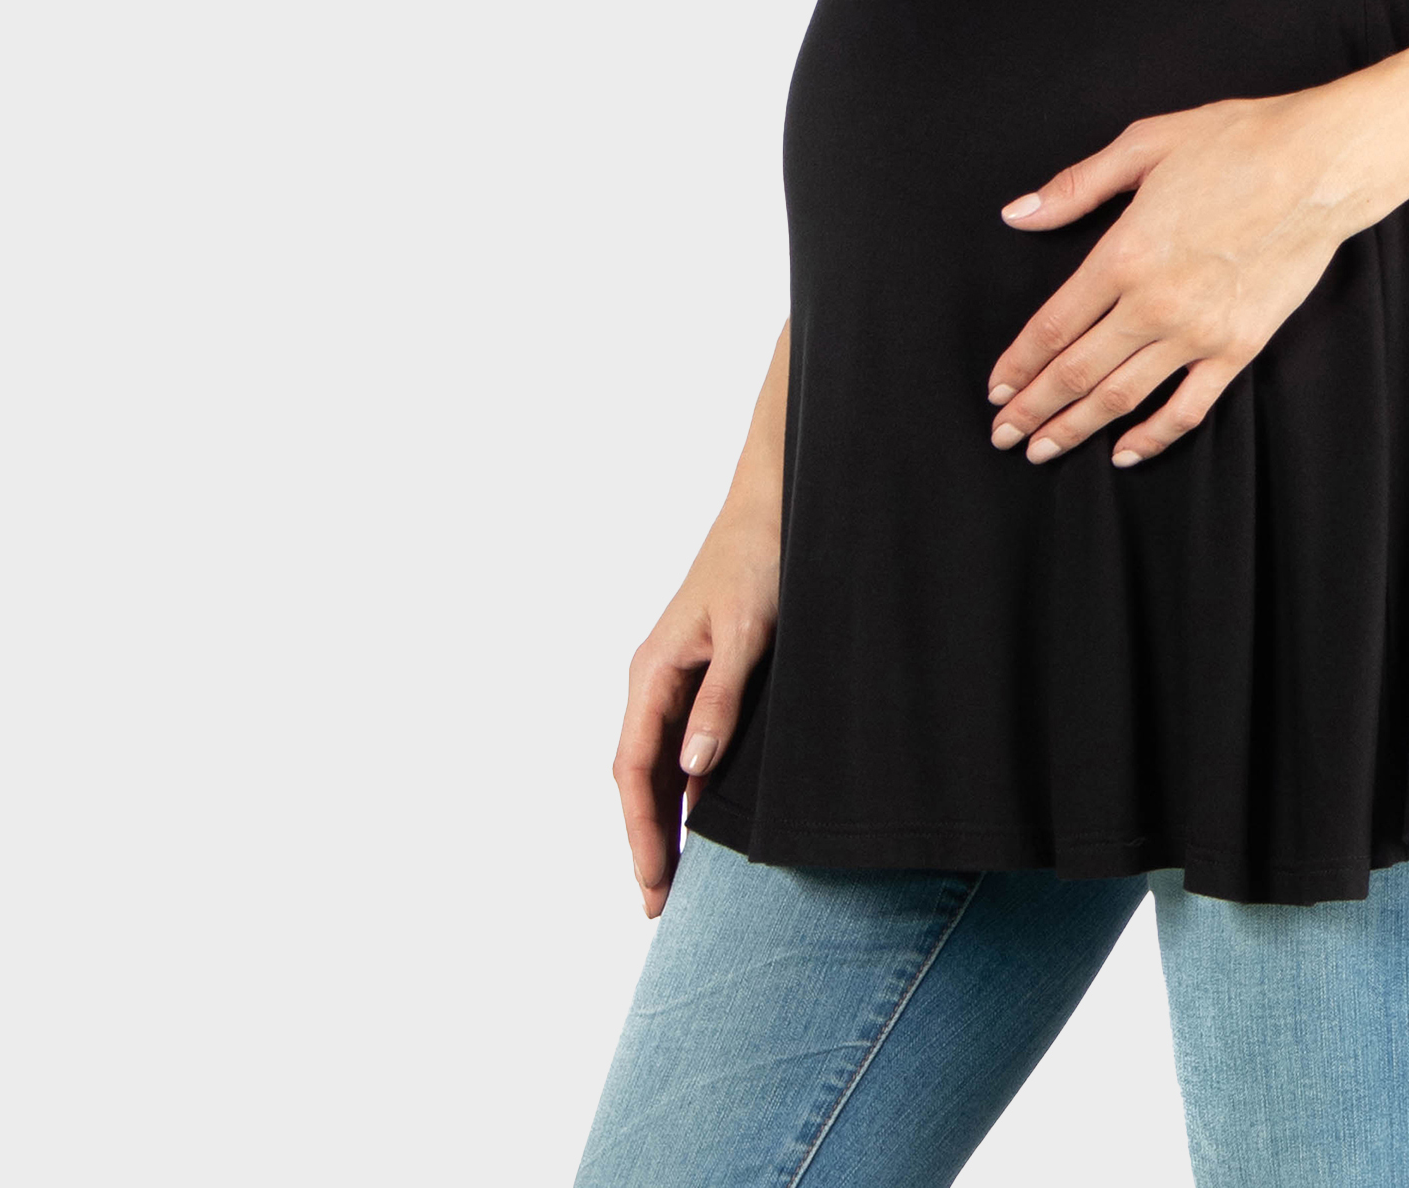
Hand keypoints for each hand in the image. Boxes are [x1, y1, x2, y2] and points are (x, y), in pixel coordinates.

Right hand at [612, 506, 779, 917]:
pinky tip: (703, 818)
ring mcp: (679, 675)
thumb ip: (720, 700)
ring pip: (659, 762)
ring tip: (676, 879)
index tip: (652, 886)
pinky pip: (684, 741)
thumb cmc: (760, 559)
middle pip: (638, 775)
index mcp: (653, 671)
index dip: (640, 832)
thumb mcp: (748, 632)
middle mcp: (656, 678)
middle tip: (659, 905)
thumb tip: (689, 773)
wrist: (776, 503)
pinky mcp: (706, 671)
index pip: (633, 769)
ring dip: (663, 817)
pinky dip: (686, 785)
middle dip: (646, 840)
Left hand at [986, 92, 1375, 468]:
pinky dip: (1152, 437)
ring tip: (1041, 449)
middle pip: (1076, 372)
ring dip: (1075, 428)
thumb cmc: (1235, 144)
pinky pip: (1187, 408)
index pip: (1052, 326)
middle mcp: (1154, 304)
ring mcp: (1198, 334)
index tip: (996, 388)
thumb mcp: (1144, 144)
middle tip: (1001, 434)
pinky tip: (1125, 452)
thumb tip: (1018, 214)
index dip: (1018, 363)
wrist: (1320, 166)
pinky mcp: (1239, 349)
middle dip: (1032, 409)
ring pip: (1121, 397)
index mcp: (1124, 254)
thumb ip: (1075, 186)